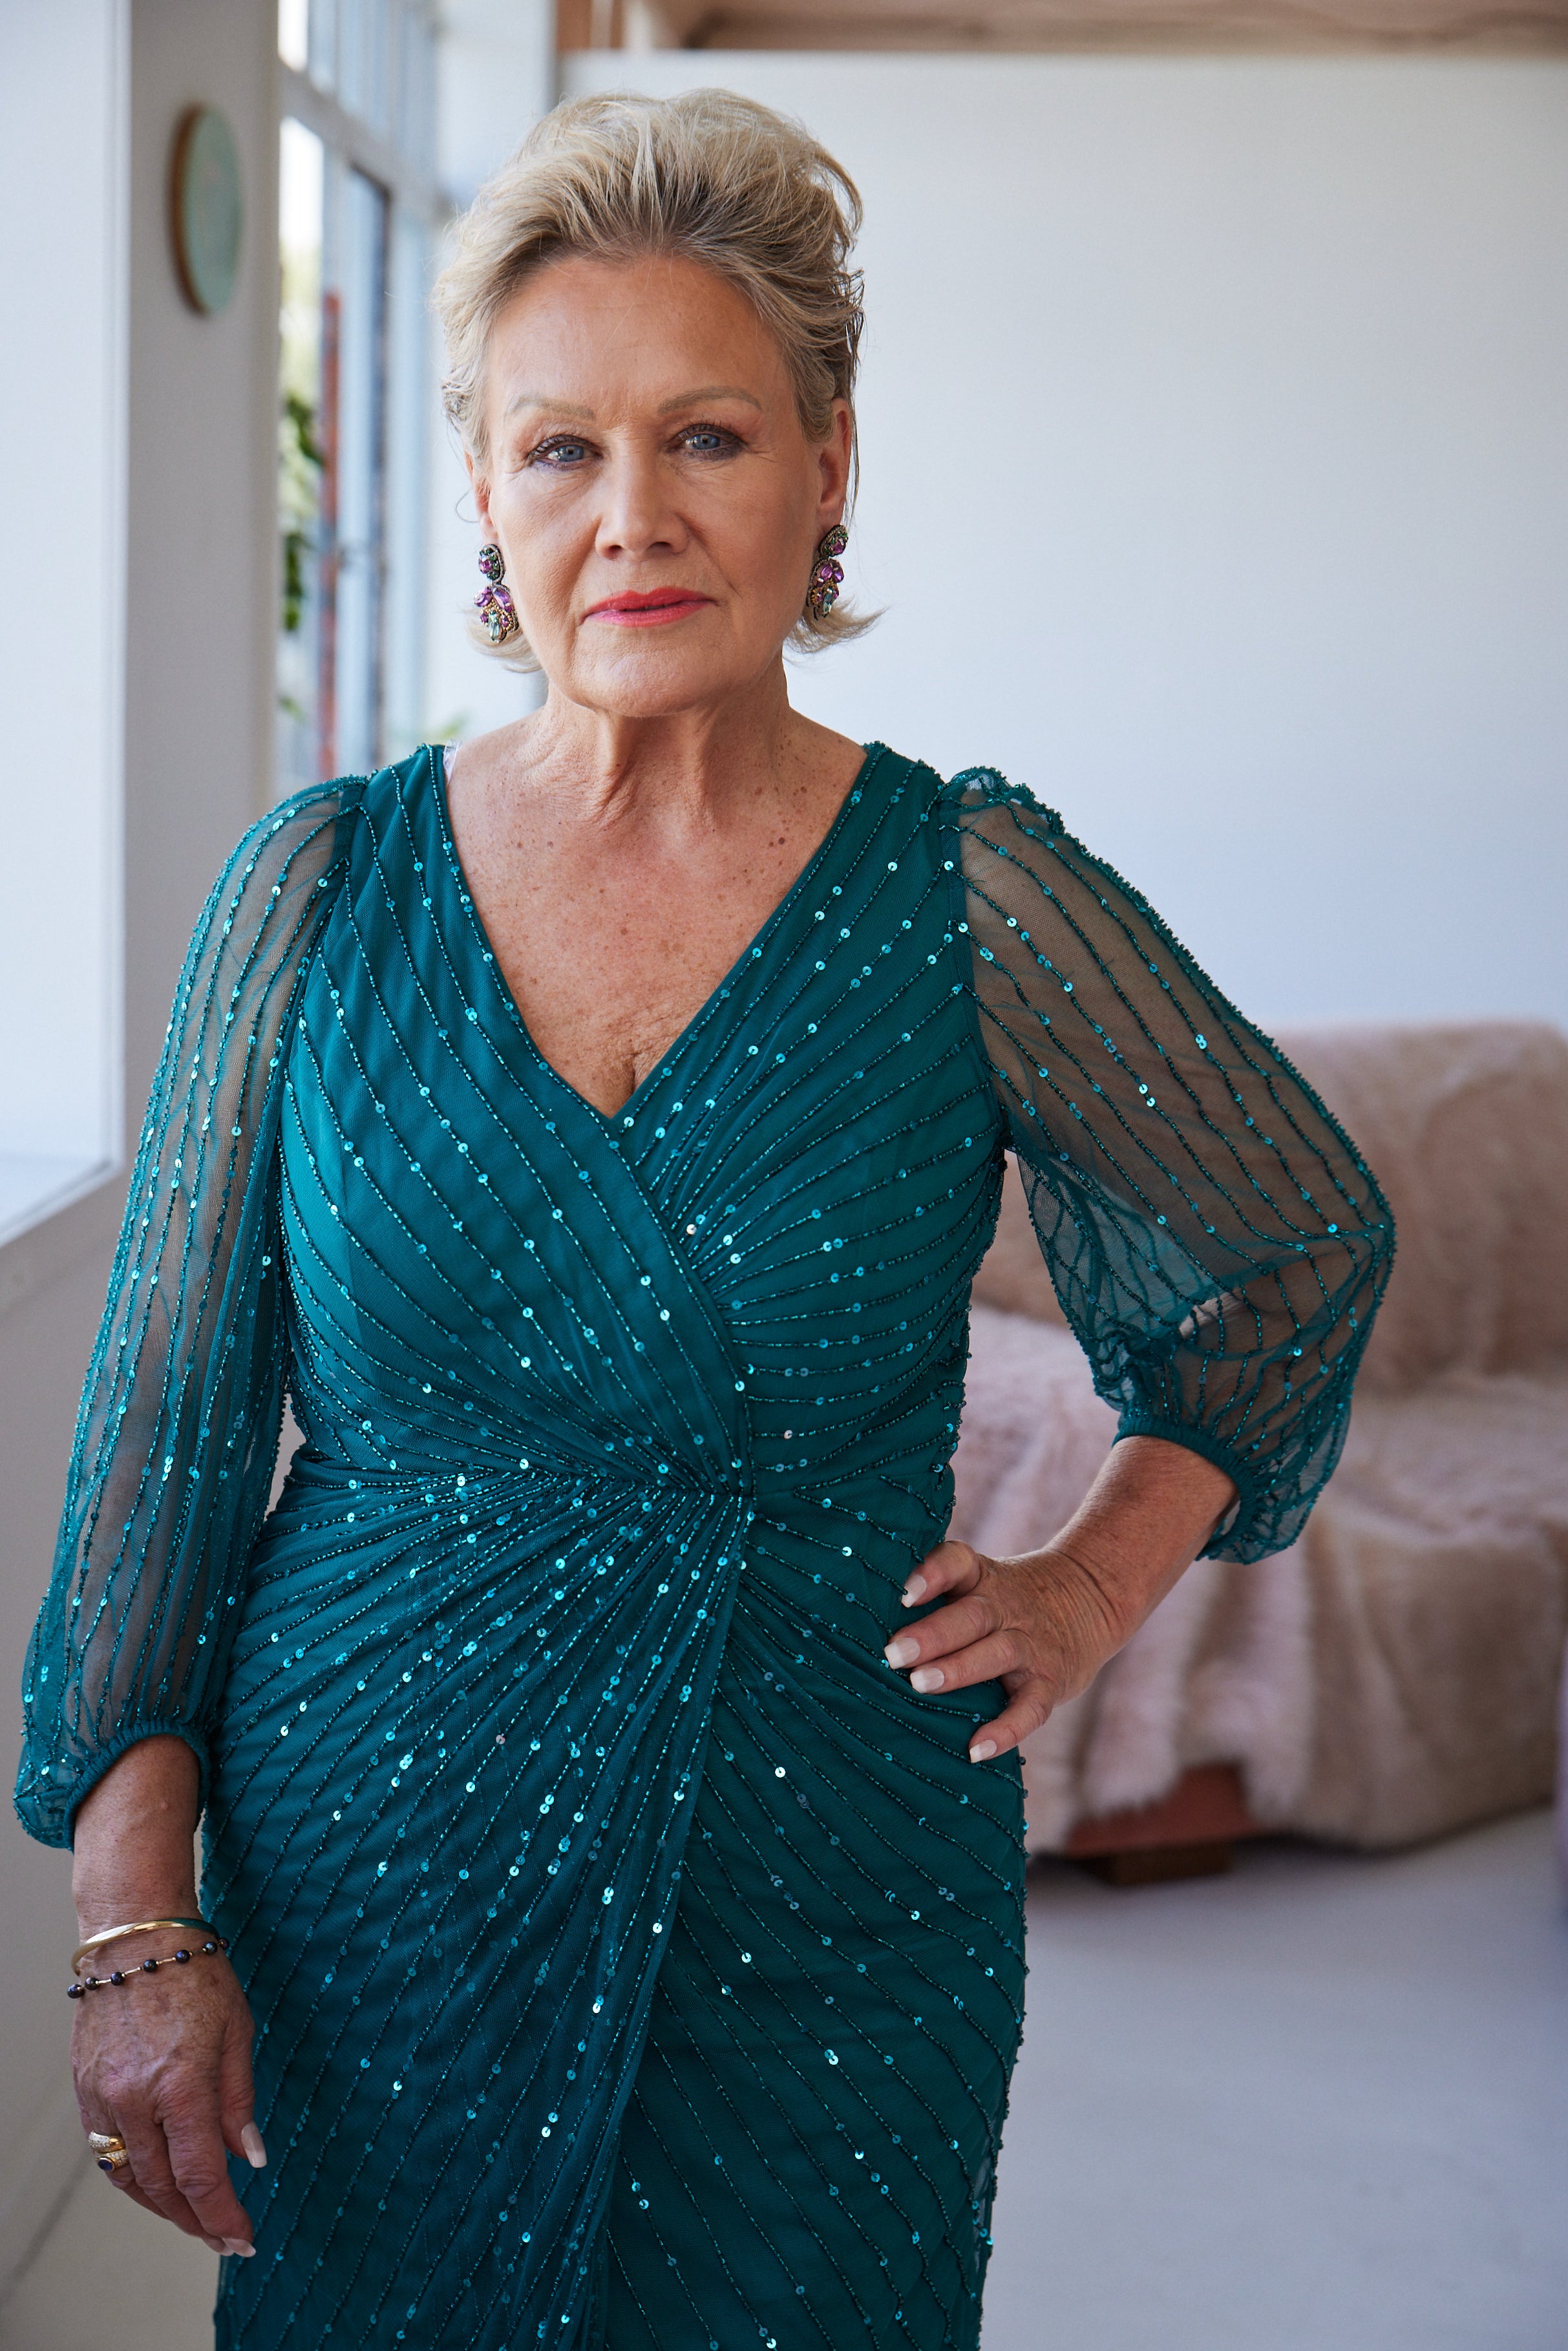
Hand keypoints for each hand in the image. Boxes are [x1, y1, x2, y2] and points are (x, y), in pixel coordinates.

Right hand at [72, 1940, 263, 2255]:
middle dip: (194, 2221)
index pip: (200, 2176)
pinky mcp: (85, 2090)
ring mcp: (103, 2098)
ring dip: (160, 2206)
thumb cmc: (194, 1974)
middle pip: (161, 2188)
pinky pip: (105, 2151)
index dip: (222, 2215)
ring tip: (192, 2217)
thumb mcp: (237, 2031)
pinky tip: (155, 2179)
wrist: (135, 1939)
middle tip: (221, 2236)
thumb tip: (250, 2157)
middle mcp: (134, 2100)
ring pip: (128, 2177)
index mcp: (180, 2086)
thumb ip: (239, 2100)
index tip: (242, 2238)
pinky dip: (131, 2175)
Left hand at [883, 1539, 1126, 1761]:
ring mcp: (1031, 1645)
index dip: (932, 1573)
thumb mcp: (980, 1580)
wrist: (1089, 1599)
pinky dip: (1006, 1730)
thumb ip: (935, 1592)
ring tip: (920, 1684)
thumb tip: (854, 1619)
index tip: (903, 1591)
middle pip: (971, 1616)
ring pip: (997, 1653)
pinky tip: (976, 1750)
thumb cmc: (1005, 1598)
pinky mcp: (1051, 1682)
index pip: (958, 1563)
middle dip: (932, 1634)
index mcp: (982, 1578)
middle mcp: (1006, 1607)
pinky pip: (1030, 1708)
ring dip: (958, 1669)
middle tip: (892, 1653)